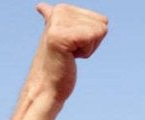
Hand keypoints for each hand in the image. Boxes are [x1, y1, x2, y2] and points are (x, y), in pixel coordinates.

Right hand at [1, 3, 107, 119]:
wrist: (46, 88)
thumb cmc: (56, 67)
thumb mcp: (59, 39)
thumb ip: (54, 21)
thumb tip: (41, 7)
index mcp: (60, 9)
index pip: (101, 19)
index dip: (92, 39)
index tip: (72, 47)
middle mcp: (59, 11)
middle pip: (102, 23)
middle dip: (92, 43)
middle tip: (70, 53)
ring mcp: (59, 22)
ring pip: (100, 30)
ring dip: (88, 48)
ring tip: (68, 54)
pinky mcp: (62, 35)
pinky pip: (93, 37)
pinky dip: (86, 52)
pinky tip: (69, 57)